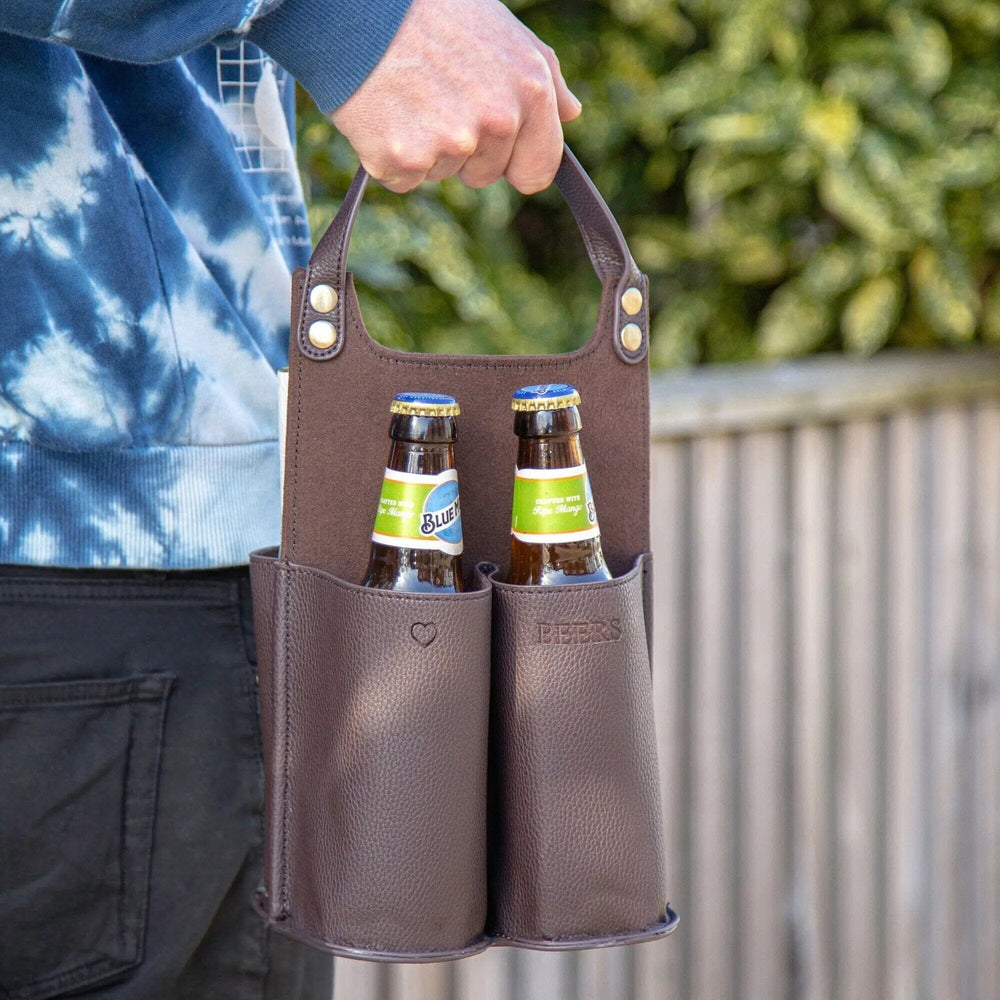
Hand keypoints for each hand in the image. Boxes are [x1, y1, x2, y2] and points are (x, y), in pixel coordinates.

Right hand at [330, 0, 580, 193]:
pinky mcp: (403, 160)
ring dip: (425, 146)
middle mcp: (496, 121)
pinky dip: (389, 154)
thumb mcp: (503, 30)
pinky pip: (403, 179)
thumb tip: (573, 113)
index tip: (497, 150)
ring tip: (408, 93)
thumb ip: (545, 76)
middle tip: (435, 96)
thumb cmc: (432, 11)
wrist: (356, 6)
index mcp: (530, 90)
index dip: (515, 163)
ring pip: (443, 175)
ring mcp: (450, 144)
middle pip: (485, 176)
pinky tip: (384, 111)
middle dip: (464, 149)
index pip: (538, 171)